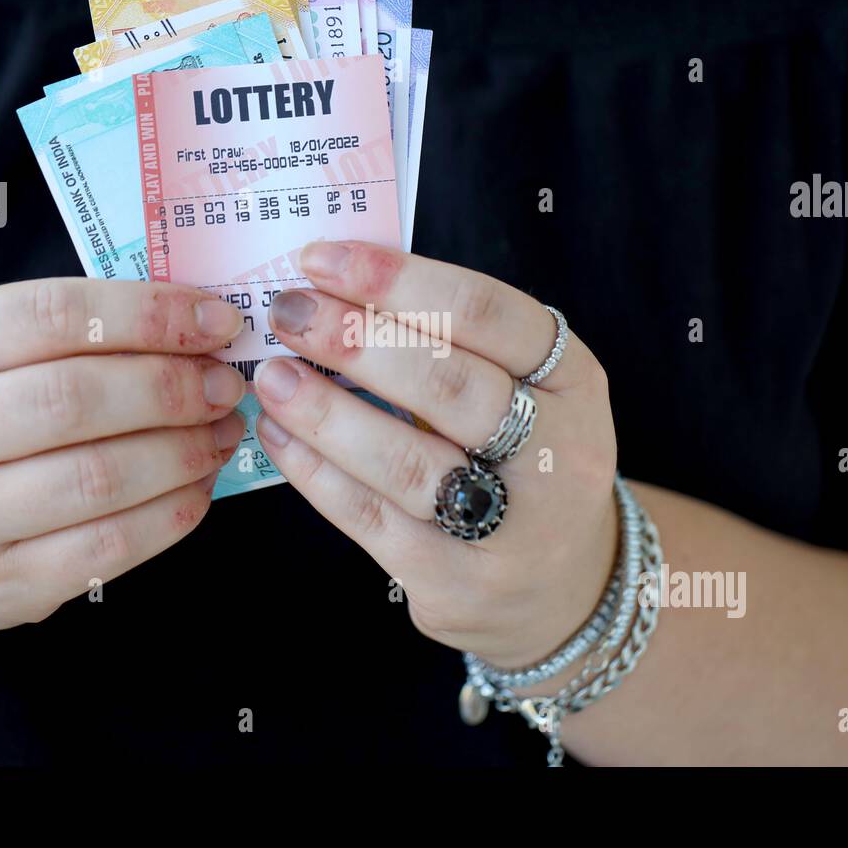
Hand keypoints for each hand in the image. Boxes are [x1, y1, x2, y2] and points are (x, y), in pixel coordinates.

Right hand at [0, 278, 247, 631]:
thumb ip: (83, 333)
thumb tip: (206, 324)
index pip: (51, 314)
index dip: (149, 314)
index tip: (220, 320)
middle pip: (74, 399)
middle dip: (172, 388)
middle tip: (227, 385)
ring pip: (98, 477)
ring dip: (184, 452)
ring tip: (223, 432)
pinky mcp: (2, 584)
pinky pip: (109, 546)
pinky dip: (172, 513)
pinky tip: (200, 487)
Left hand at [252, 241, 617, 666]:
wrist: (566, 587)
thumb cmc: (525, 461)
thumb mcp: (529, 391)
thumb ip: (455, 345)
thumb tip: (335, 293)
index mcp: (574, 382)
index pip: (487, 314)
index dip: (398, 280)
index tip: (322, 260)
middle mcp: (559, 454)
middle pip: (449, 386)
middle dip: (355, 342)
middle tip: (288, 313)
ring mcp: (513, 529)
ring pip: (406, 462)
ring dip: (326, 413)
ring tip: (273, 377)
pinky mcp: (459, 585)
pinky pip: (373, 519)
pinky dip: (316, 472)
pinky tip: (279, 435)